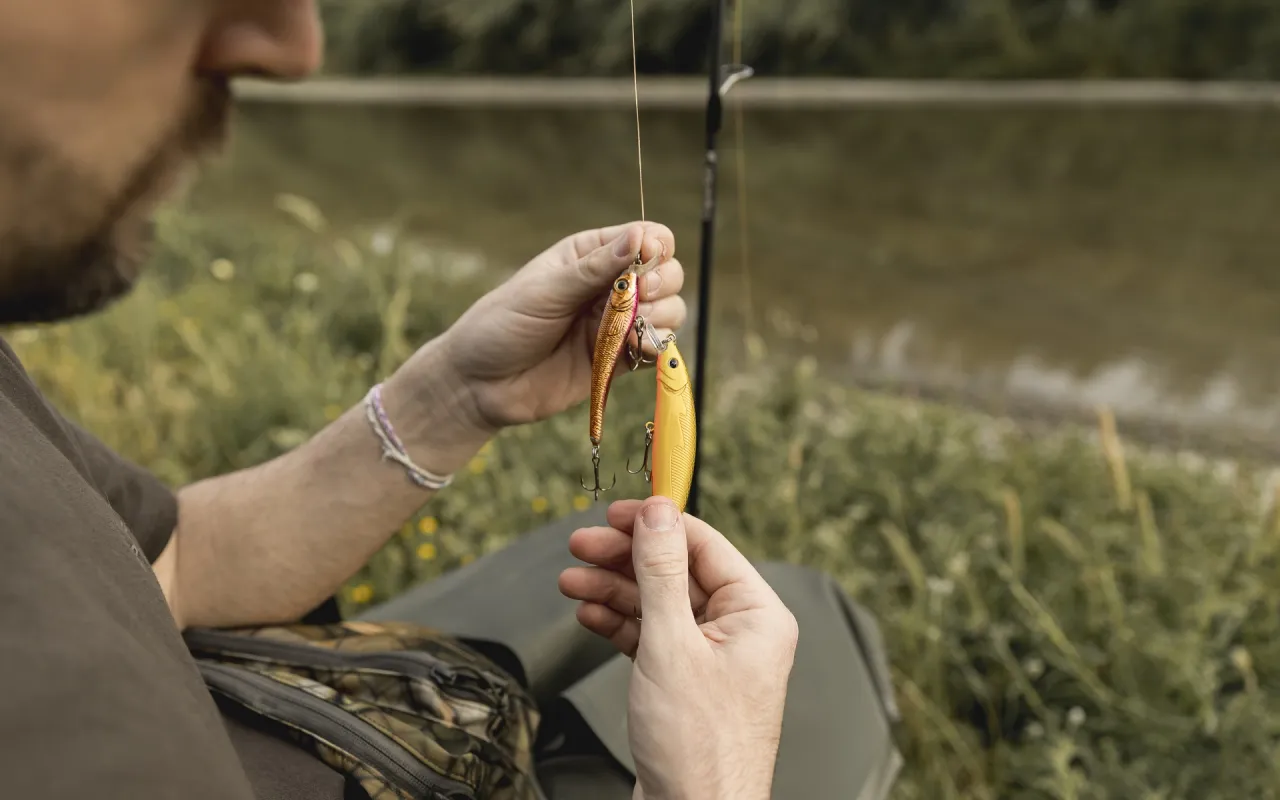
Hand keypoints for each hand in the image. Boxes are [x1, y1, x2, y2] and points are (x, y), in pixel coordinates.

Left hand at [394, 222, 684, 432]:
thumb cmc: (502, 326)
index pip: (645, 237)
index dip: (654, 246)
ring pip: (670, 310)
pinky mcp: (619, 358)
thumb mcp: (545, 290)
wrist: (480, 385)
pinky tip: (638, 348)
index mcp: (590, 255)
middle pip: (666, 272)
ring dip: (664, 315)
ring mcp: (616, 323)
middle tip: (640, 297)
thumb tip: (640, 236)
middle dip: (662, 282)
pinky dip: (657, 346)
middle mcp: (609, 285)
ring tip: (636, 327)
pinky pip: (656, 347)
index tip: (644, 261)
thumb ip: (595, 268)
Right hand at [559, 497, 798, 799]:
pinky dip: (620, 624)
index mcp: (758, 615)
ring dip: (614, 590)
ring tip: (572, 580)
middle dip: (625, 558)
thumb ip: (661, 573)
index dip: (657, 523)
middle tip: (580, 545)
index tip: (615, 512)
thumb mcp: (672, 645)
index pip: (704, 545)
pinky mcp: (687, 682)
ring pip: (659, 604)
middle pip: (677, 572)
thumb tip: (659, 513)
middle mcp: (741, 632)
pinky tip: (590, 613)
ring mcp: (713, 658)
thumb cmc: (699, 748)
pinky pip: (652, 637)